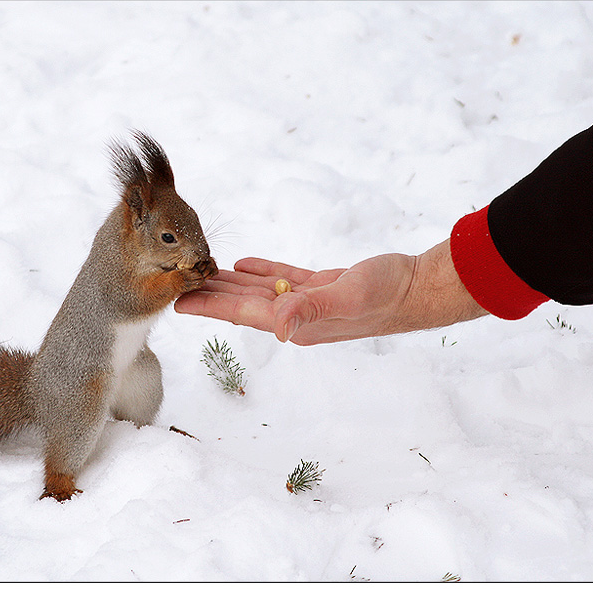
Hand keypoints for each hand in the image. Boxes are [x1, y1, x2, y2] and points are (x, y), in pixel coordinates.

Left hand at [174, 240, 486, 344]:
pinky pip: (281, 278)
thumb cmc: (386, 294)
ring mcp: (307, 301)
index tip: (176, 300)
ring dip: (228, 283)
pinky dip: (260, 271)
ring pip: (258, 290)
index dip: (208, 305)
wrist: (417, 288)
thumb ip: (313, 309)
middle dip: (209, 294)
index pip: (242, 311)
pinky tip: (241, 264)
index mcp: (296, 321)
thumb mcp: (349, 298)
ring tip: (199, 274)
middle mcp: (296, 314)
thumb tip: (280, 327)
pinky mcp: (320, 285)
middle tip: (175, 284)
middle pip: (242, 302)